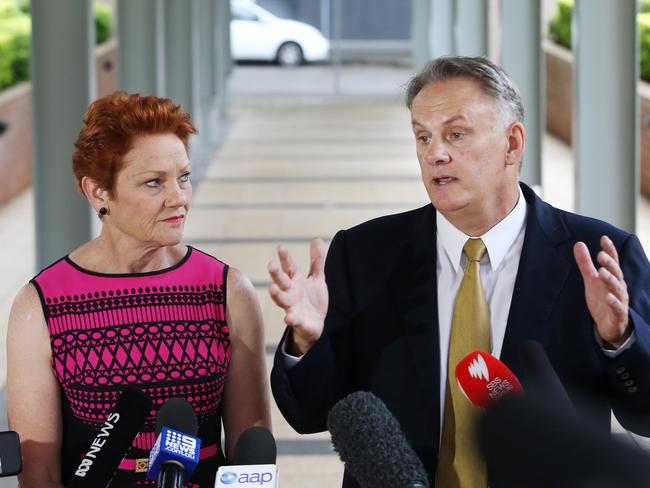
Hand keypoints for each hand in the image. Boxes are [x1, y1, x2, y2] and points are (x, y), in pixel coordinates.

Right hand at [268, 238, 328, 355]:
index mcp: (296, 281)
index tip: (280, 247)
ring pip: (282, 300)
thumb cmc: (313, 299)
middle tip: (271, 265)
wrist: (316, 323)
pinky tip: (289, 318)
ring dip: (277, 295)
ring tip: (272, 289)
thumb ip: (316, 260)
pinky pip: (293, 320)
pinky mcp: (297, 321)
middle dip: (276, 274)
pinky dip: (291, 319)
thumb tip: (316, 238)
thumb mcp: (317, 278)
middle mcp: (291, 292)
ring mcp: (292, 307)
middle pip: (282, 281)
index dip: (285, 257)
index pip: (289, 267)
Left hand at [573, 235, 630, 348]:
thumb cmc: (602, 299)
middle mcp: (618, 287)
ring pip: (618, 288)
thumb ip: (585, 263)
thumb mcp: (591, 280)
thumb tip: (578, 244)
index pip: (613, 261)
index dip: (610, 250)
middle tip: (600, 255)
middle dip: (610, 263)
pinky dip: (613, 301)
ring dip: (611, 280)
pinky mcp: (618, 314)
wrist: (609, 325)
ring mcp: (620, 300)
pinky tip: (608, 297)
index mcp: (612, 277)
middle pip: (616, 273)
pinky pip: (618, 307)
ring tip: (602, 272)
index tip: (604, 238)